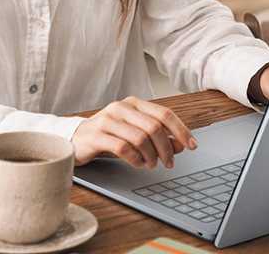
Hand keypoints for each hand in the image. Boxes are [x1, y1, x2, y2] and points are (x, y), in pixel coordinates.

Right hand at [70, 96, 196, 168]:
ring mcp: (108, 120)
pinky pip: (123, 148)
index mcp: (134, 103)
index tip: (192, 145)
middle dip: (166, 148)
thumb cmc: (109, 135)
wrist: (76, 138)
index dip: (181, 130)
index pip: (164, 114)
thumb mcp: (136, 133)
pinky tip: (137, 164)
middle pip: (154, 127)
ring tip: (151, 164)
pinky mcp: (96, 135)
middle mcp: (122, 107)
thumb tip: (181, 144)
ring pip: (140, 138)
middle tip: (169, 162)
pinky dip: (135, 159)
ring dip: (151, 156)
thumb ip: (159, 137)